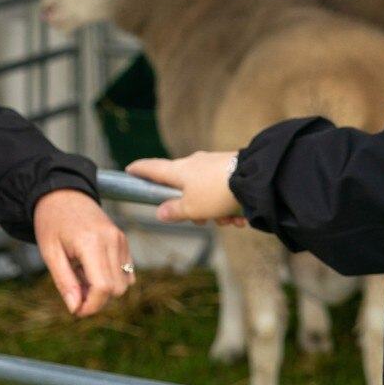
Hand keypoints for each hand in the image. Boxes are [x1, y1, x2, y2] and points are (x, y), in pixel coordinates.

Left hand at [33, 188, 131, 316]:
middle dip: (96, 298)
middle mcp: (112, 240)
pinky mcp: (123, 240)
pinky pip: (127, 271)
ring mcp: (120, 239)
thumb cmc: (51, 220)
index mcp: (91, 243)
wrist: (62, 192)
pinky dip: (112, 278)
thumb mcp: (49, 253)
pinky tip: (92, 268)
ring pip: (124, 283)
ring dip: (104, 288)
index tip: (76, 310)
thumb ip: (64, 282)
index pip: (103, 287)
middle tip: (74, 288)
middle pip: (117, 289)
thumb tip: (75, 308)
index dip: (91, 306)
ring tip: (81, 274)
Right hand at [127, 152, 242, 224]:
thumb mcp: (191, 208)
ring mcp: (214, 165)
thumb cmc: (216, 192)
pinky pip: (224, 193)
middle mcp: (195, 164)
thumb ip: (173, 211)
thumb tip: (160, 212)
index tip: (130, 169)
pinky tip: (240, 215)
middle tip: (203, 220)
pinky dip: (230, 207)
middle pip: (184, 189)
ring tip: (229, 219)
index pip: (153, 168)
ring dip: (216, 212)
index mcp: (179, 170)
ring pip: (208, 195)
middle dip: (194, 209)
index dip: (140, 170)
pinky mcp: (232, 170)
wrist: (253, 179)